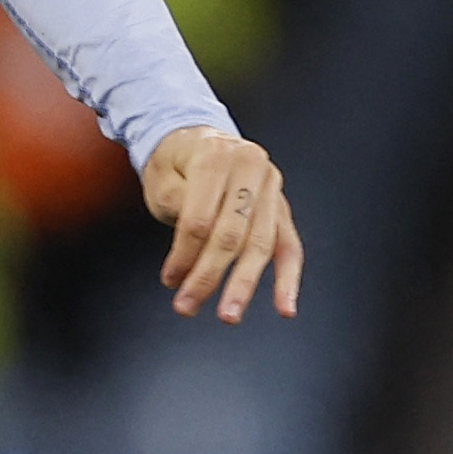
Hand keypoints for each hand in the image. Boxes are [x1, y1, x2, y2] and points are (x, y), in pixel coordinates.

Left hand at [143, 125, 301, 322]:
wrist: (197, 139)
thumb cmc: (176, 162)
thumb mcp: (163, 178)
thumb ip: (179, 207)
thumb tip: (191, 249)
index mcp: (217, 156)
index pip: (201, 218)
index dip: (183, 254)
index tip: (170, 279)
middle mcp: (251, 166)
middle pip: (232, 233)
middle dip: (209, 276)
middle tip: (188, 306)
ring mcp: (272, 186)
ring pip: (262, 243)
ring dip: (244, 284)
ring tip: (229, 314)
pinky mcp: (282, 206)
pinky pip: (289, 245)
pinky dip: (288, 278)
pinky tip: (284, 307)